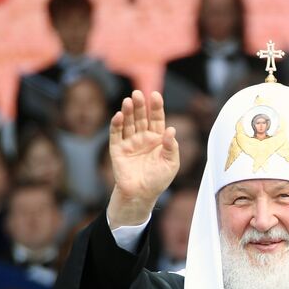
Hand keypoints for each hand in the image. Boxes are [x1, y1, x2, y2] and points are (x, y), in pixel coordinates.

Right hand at [107, 90, 179, 227]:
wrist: (141, 194)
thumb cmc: (158, 179)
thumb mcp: (171, 163)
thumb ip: (171, 147)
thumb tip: (172, 130)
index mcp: (158, 139)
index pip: (157, 119)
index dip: (156, 107)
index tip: (156, 95)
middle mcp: (143, 137)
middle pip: (141, 117)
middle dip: (140, 106)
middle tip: (138, 93)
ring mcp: (130, 142)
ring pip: (128, 123)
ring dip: (128, 112)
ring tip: (128, 101)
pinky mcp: (117, 149)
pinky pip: (116, 134)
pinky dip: (117, 125)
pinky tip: (119, 116)